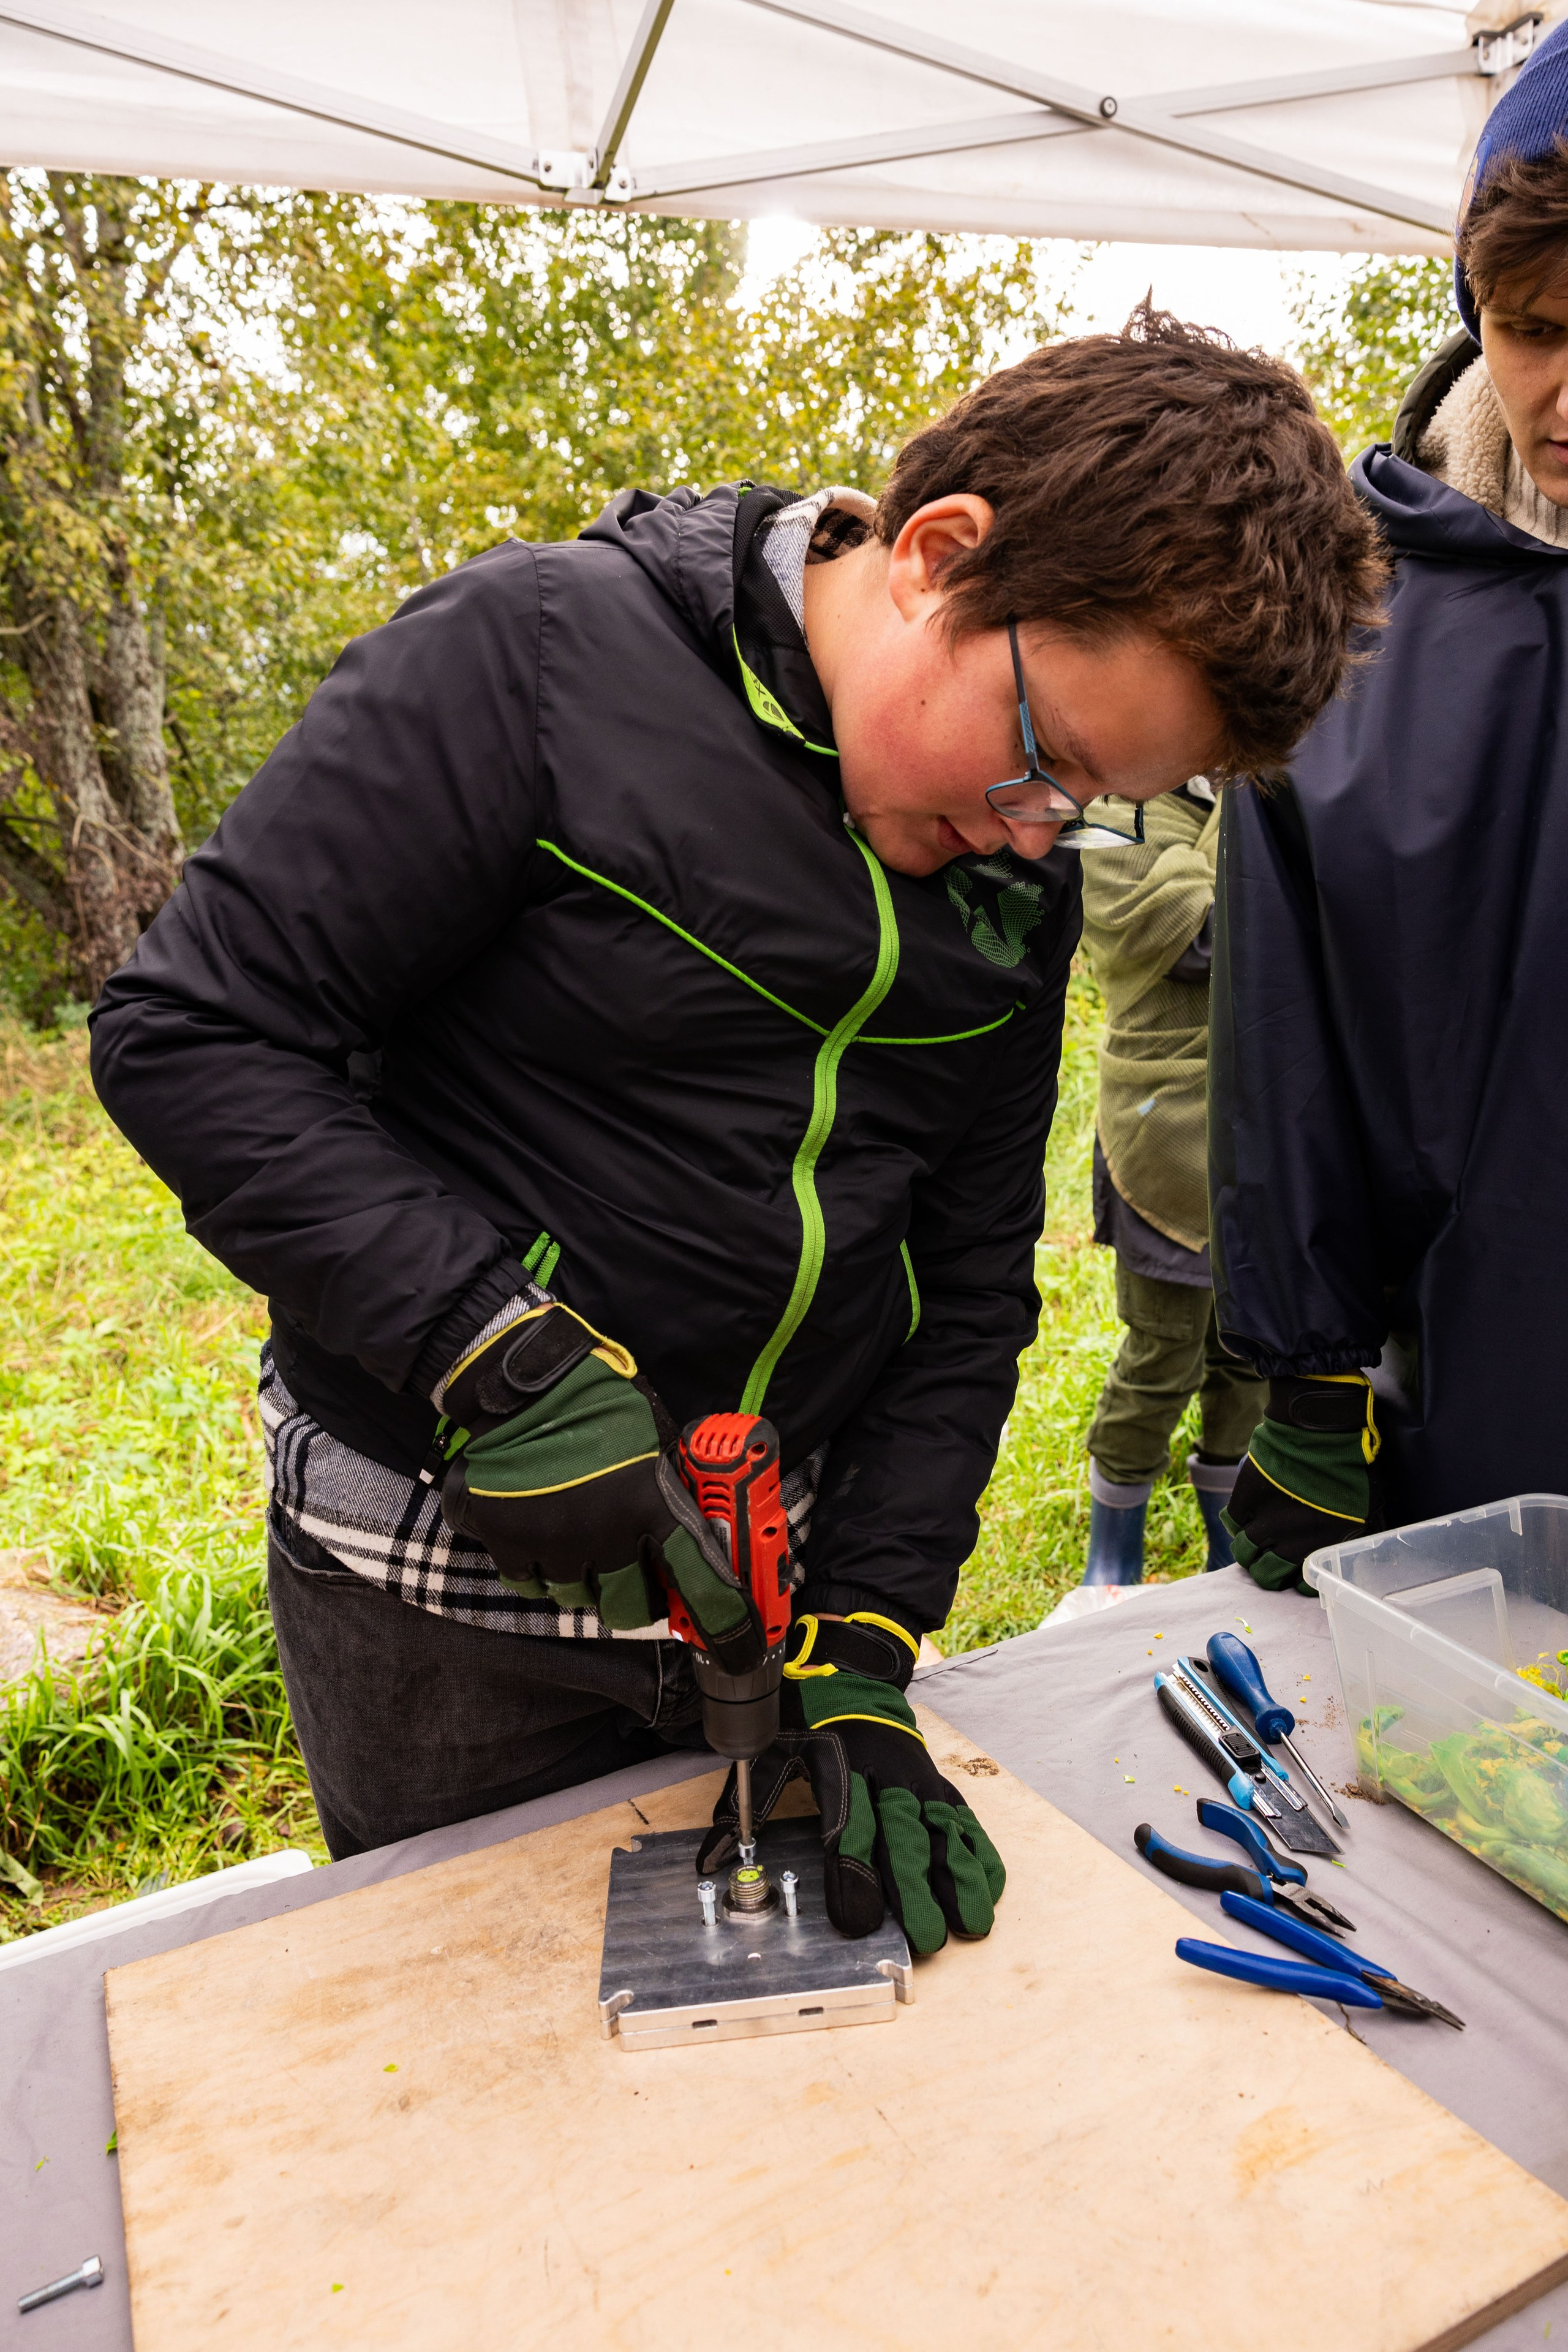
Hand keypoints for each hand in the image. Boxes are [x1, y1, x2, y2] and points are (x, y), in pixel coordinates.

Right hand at [436, 1303, 756, 1654]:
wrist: (522, 1381)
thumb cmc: (598, 1403)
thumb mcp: (655, 1441)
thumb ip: (671, 1493)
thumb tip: (698, 1534)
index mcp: (651, 1504)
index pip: (702, 1581)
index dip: (727, 1626)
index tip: (741, 1652)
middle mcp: (604, 1534)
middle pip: (629, 1611)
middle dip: (636, 1601)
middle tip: (633, 1576)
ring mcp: (551, 1541)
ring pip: (575, 1598)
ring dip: (583, 1579)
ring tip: (579, 1536)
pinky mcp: (505, 1539)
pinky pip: (526, 1579)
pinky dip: (535, 1564)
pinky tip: (539, 1529)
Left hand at [697, 1613, 1004, 1953]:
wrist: (849, 1668)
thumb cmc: (805, 1715)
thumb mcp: (767, 1750)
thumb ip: (745, 1805)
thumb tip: (711, 1858)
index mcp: (838, 1769)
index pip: (847, 1829)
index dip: (854, 1875)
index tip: (858, 1919)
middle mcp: (882, 1776)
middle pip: (903, 1838)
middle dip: (916, 1890)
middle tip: (926, 1937)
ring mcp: (915, 1778)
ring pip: (942, 1831)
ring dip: (957, 1877)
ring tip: (968, 1922)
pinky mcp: (936, 1779)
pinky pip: (963, 1817)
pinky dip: (979, 1850)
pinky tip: (988, 1884)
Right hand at [1223, 1374, 1379, 1593]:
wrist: (1321, 1430)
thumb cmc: (1352, 1466)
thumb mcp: (1369, 1508)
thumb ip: (1356, 1535)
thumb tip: (1351, 1551)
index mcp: (1322, 1549)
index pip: (1303, 1587)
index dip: (1299, 1581)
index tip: (1298, 1570)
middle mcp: (1291, 1544)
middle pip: (1266, 1576)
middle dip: (1267, 1573)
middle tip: (1269, 1560)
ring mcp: (1264, 1522)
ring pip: (1243, 1553)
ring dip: (1248, 1551)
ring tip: (1254, 1540)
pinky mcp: (1245, 1499)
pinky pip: (1233, 1523)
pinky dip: (1237, 1522)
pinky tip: (1248, 1514)